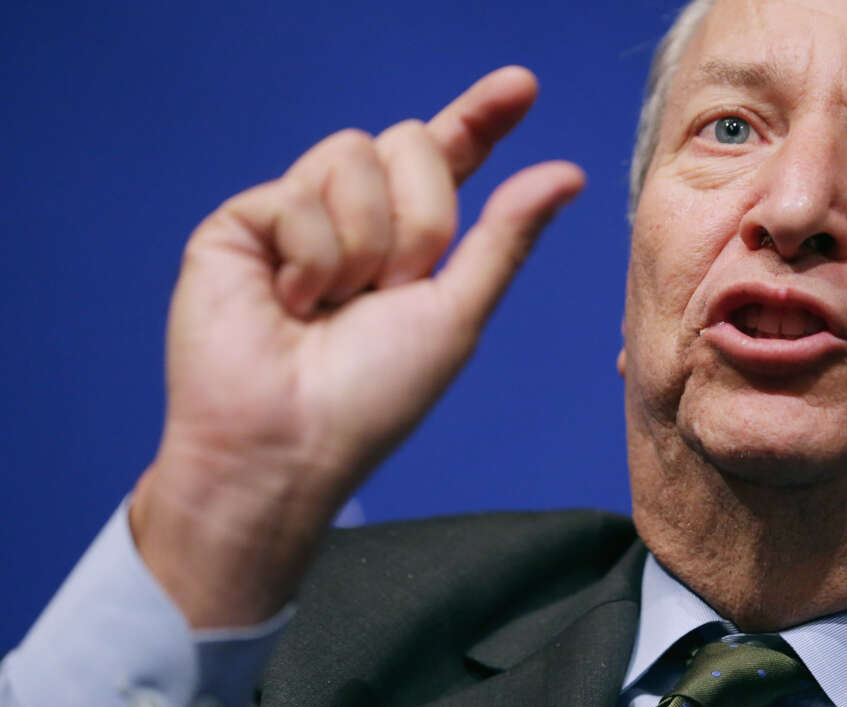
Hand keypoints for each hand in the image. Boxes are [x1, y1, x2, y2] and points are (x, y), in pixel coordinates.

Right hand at [129, 67, 584, 626]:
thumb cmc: (375, 395)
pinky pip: (296, 193)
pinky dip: (310, 259)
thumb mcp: (457, 312)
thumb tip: (569, 172)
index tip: (521, 85)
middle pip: (407, 142)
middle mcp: (355, 216)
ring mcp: (296, 215)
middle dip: (420, 221)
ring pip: (352, 154)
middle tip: (391, 291)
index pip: (448, 157)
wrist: (290, 445)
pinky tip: (289, 304)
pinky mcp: (241, 223)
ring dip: (363, 245)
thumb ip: (505, 235)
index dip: (481, 117)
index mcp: (410, 238)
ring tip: (332, 305)